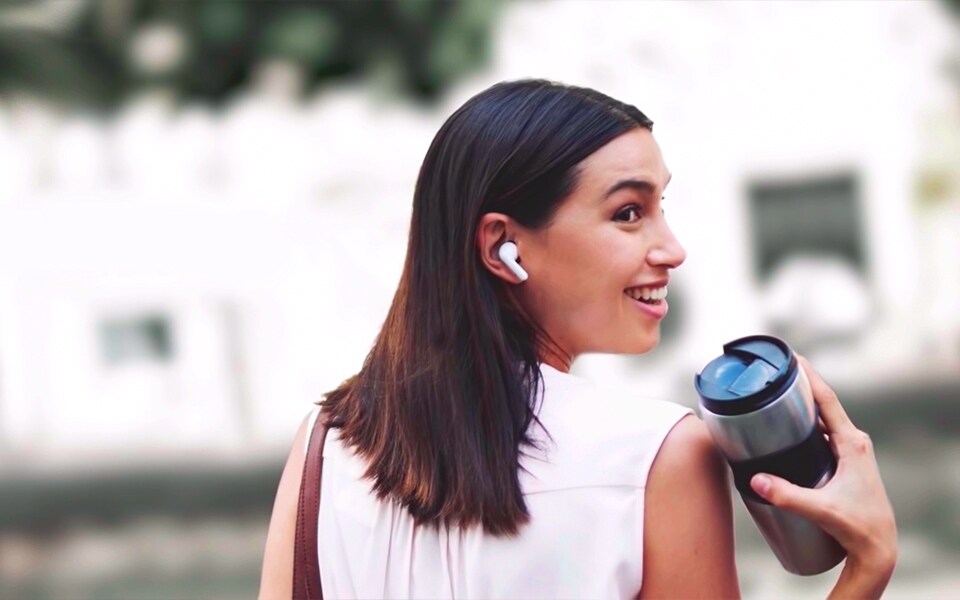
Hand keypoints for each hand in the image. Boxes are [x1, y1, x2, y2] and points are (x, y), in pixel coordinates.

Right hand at [749, 356, 897, 588]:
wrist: (878, 547)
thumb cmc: (856, 527)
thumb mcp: (820, 509)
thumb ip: (787, 495)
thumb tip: (755, 480)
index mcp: (852, 443)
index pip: (827, 401)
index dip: (810, 376)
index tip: (793, 357)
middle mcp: (854, 441)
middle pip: (824, 404)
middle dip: (800, 384)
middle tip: (774, 370)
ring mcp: (851, 450)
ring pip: (824, 418)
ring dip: (803, 404)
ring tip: (776, 392)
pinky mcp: (846, 460)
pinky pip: (825, 432)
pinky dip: (807, 422)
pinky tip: (790, 426)